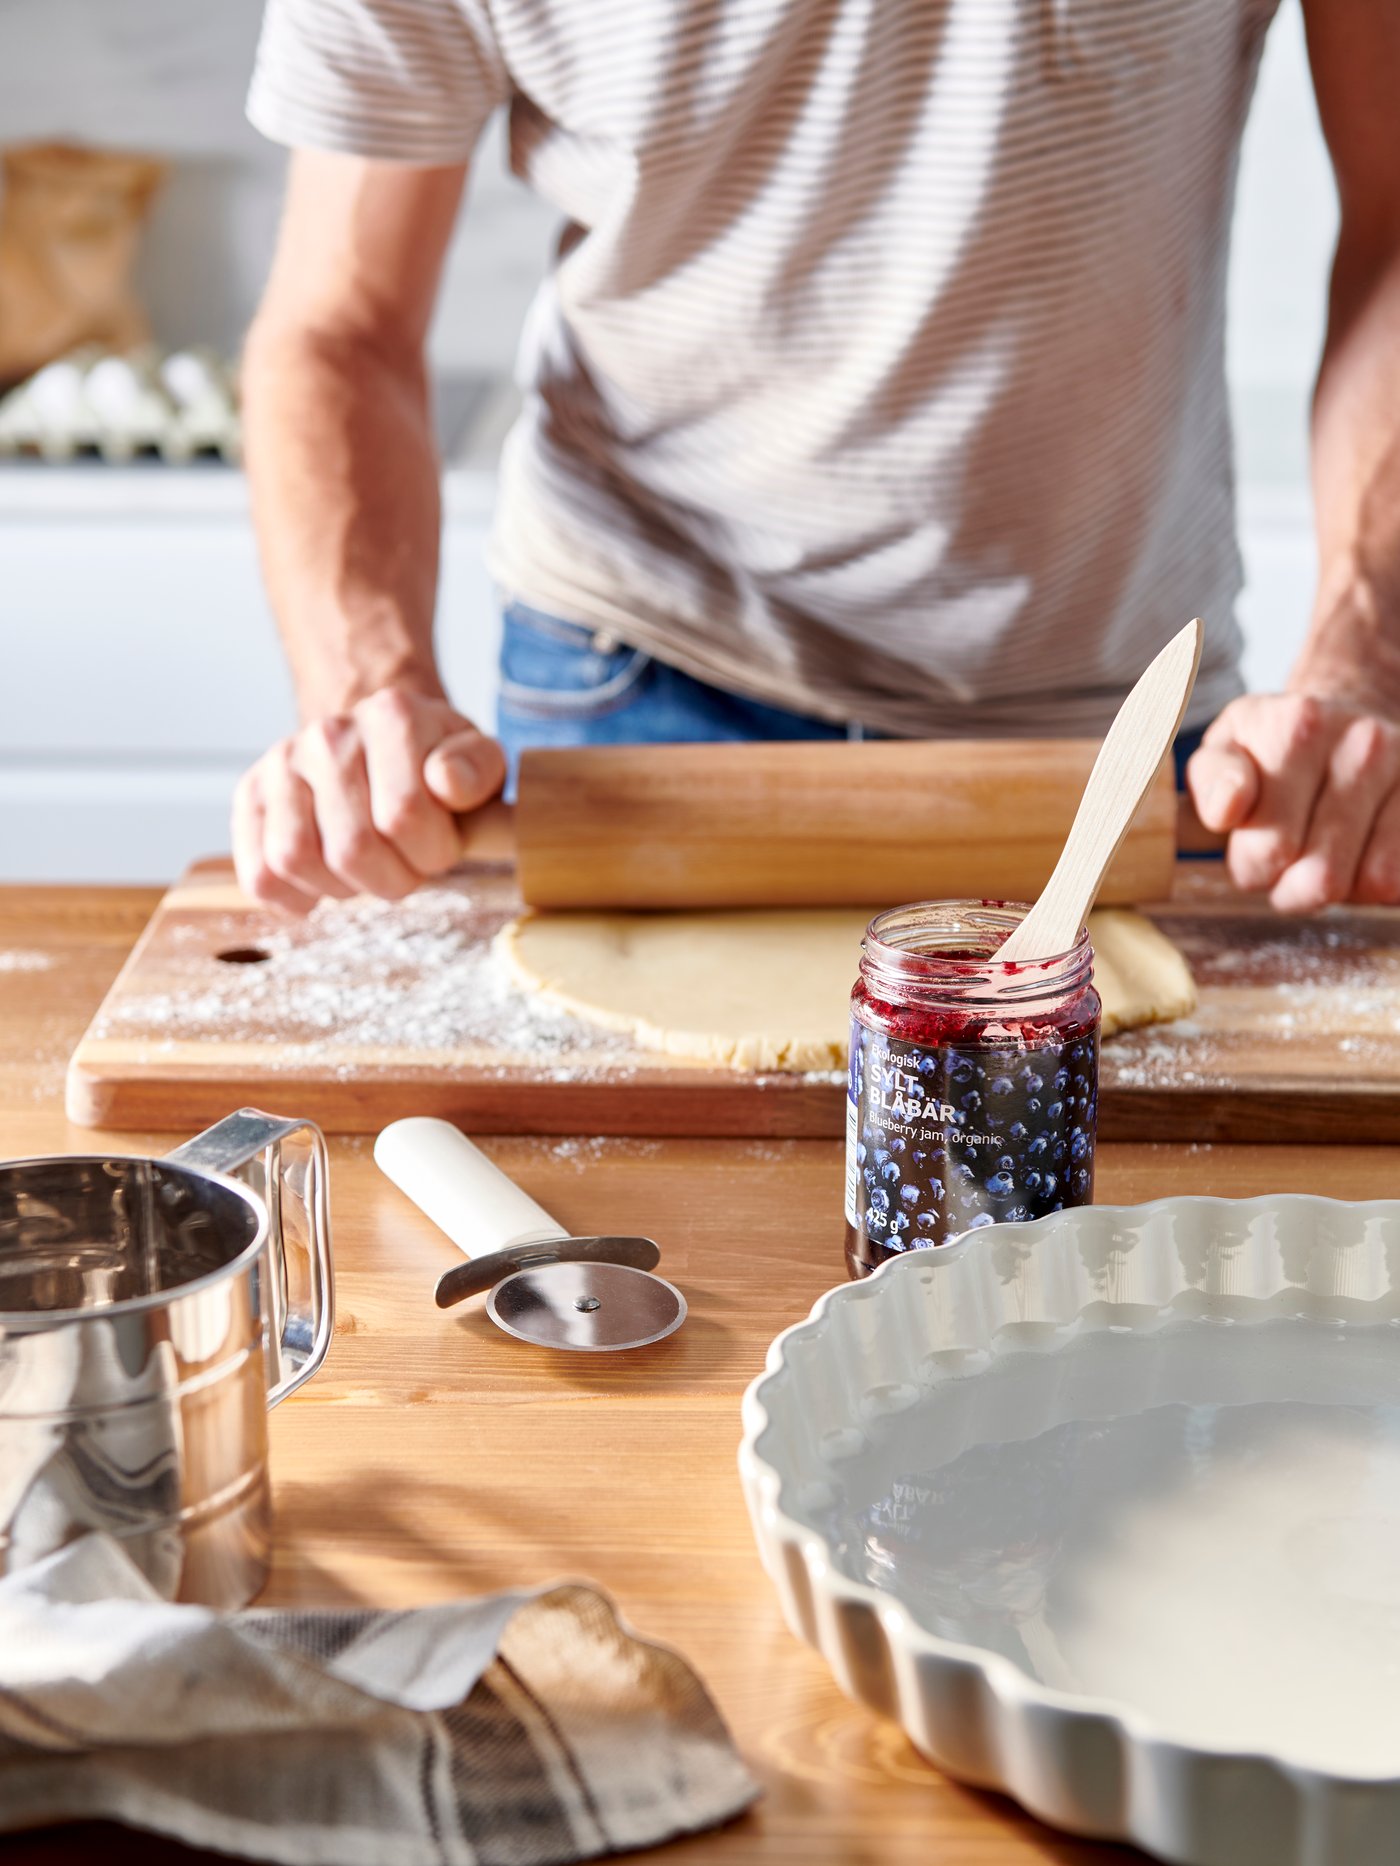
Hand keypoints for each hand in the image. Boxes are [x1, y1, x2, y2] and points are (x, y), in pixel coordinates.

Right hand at [233, 687, 505, 912]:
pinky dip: (291, 896)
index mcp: (391, 716)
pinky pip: (257, 872)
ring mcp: (282, 762)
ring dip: (341, 887)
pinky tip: (322, 886)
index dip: (432, 852)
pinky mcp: (250, 795)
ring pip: (295, 858)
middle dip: (393, 878)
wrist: (383, 744)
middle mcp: (328, 733)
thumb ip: (479, 769)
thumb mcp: (477, 760)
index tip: (442, 846)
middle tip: (406, 866)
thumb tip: (447, 781)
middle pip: (352, 846)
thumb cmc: (434, 765)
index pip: (404, 814)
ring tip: (365, 872)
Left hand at [1186, 693, 1399, 911]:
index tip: (1249, 846)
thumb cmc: (1271, 750)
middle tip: (1281, 860)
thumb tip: (1228, 808)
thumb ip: (1211, 780)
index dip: (1251, 866)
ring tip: (1318, 855)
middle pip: (1319, 875)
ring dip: (1332, 888)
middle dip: (1288, 885)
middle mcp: (1360, 740)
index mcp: (1295, 725)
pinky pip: (1396, 880)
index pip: (1270, 848)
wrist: (1345, 720)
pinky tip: (1354, 856)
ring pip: (1366, 882)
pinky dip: (1370, 885)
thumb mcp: (1224, 751)